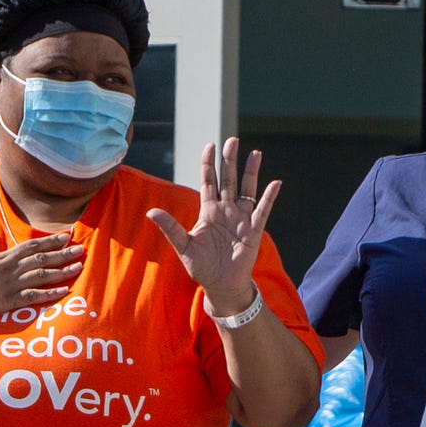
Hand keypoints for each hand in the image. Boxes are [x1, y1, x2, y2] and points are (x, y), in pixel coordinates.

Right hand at [0, 227, 84, 319]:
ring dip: (62, 271)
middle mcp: (10, 269)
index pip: (32, 246)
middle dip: (63, 253)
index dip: (50, 241)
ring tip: (79, 266)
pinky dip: (50, 294)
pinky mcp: (8, 302)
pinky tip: (64, 290)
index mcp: (3, 256)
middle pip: (42, 259)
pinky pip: (33, 297)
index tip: (66, 236)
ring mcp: (10, 286)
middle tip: (81, 249)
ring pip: (42, 276)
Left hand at [147, 137, 280, 316]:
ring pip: (247, 190)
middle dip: (229, 160)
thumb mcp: (183, 246)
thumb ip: (170, 227)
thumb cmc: (202, 267)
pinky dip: (268, 197)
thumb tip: (150, 212)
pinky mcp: (253, 230)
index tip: (209, 145)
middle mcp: (226, 210)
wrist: (220, 286)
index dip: (209, 163)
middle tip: (231, 141)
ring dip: (251, 172)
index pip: (209, 181)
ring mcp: (241, 218)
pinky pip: (262, 210)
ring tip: (255, 153)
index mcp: (208, 211)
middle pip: (228, 179)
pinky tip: (275, 183)